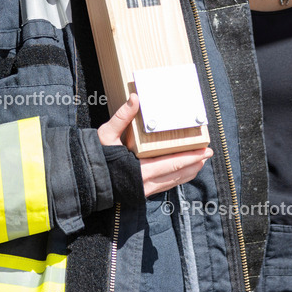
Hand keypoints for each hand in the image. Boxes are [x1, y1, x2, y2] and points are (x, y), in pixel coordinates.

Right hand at [98, 94, 213, 196]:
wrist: (84, 180)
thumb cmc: (95, 158)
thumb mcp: (106, 135)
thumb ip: (122, 117)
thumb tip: (135, 98)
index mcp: (140, 170)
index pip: (172, 163)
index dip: (190, 158)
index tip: (205, 151)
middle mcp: (145, 183)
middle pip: (177, 174)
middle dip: (194, 164)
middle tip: (207, 155)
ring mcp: (144, 190)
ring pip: (172, 182)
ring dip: (187, 172)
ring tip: (199, 163)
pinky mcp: (141, 192)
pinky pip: (164, 186)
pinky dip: (176, 179)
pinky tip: (181, 173)